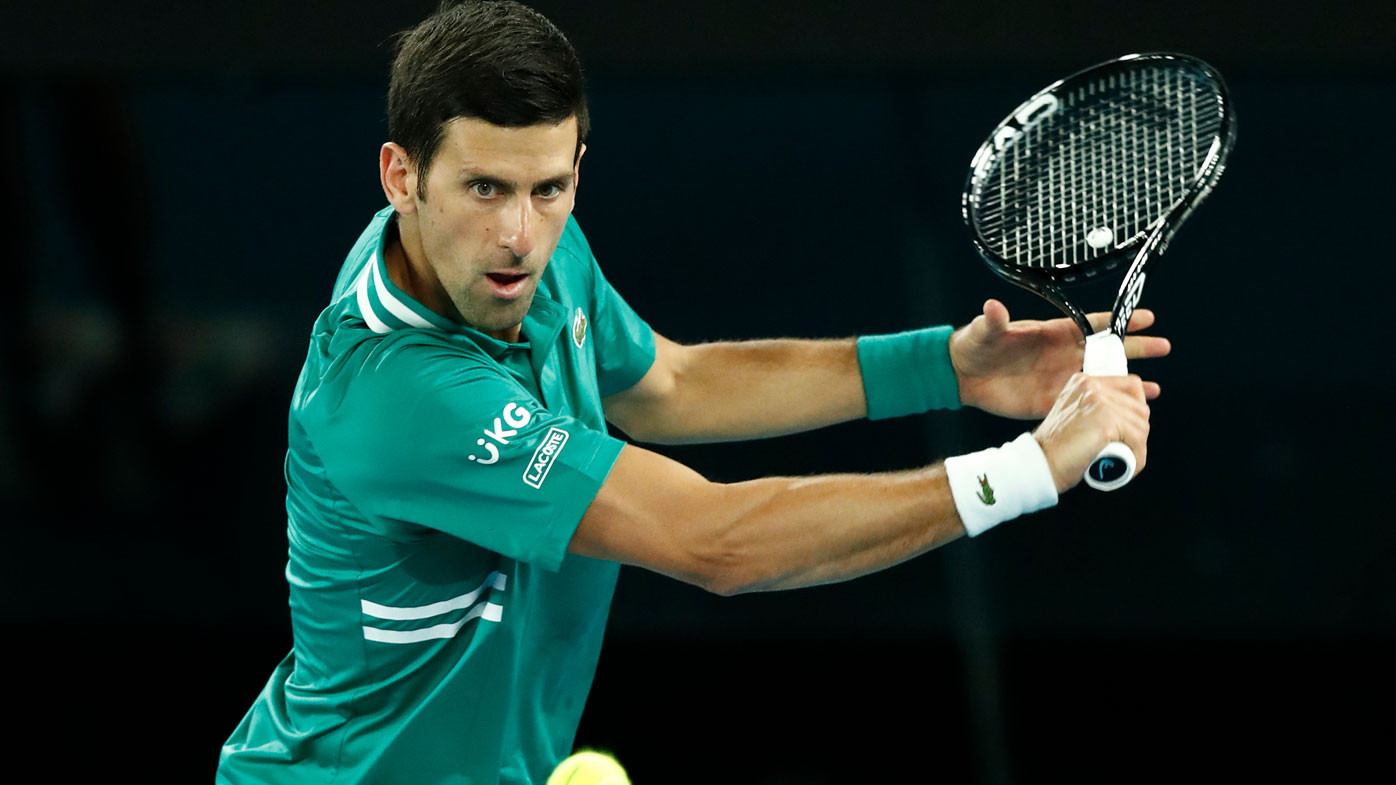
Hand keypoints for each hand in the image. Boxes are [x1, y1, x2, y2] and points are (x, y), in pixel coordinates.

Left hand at [948, 299, 1170, 418]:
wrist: (962, 375)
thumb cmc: (975, 345)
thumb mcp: (983, 331)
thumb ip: (993, 321)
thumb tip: (992, 308)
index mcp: (1052, 332)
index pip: (1091, 324)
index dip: (1118, 321)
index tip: (1146, 318)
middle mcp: (1062, 354)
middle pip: (1106, 350)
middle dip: (1135, 348)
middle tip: (1163, 346)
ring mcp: (1060, 377)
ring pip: (1101, 379)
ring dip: (1126, 382)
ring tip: (1154, 388)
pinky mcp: (1052, 400)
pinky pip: (1087, 403)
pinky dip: (1107, 406)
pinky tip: (1124, 411)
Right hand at [1033, 372, 1150, 493]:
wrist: (1040, 463)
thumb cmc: (1055, 447)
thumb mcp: (1073, 415)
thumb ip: (1094, 408)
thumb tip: (1130, 412)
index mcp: (1084, 381)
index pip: (1130, 385)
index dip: (1138, 406)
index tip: (1136, 426)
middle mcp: (1092, 386)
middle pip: (1139, 407)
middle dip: (1137, 431)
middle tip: (1124, 449)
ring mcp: (1100, 402)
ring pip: (1141, 425)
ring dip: (1137, 447)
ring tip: (1123, 461)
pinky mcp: (1106, 422)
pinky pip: (1138, 440)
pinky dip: (1137, 458)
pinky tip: (1126, 466)